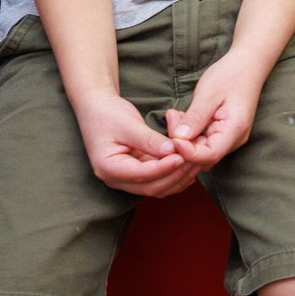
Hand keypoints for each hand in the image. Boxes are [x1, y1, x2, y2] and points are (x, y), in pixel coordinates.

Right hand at [73, 88, 200, 197]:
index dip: (164, 168)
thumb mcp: (128, 124)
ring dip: (178, 177)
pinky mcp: (138, 172)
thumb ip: (149, 140)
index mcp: (108, 168)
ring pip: (158, 187)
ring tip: (197, 161)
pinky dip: (175, 174)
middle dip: (175, 175)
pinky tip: (189, 164)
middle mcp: (117, 179)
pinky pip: (159, 180)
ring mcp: (127, 178)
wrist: (97, 107)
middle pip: (151, 187)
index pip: (141, 175)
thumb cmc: (108, 113)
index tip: (182, 156)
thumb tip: (173, 151)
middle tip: (195, 160)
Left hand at [161, 48, 271, 170]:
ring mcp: (230, 138)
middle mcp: (235, 139)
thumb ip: (195, 117)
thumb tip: (178, 139)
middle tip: (172, 117)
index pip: (209, 155)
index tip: (172, 137)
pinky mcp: (223, 133)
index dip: (188, 152)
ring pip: (201, 150)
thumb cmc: (230, 75)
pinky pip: (203, 142)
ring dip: (185, 138)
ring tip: (175, 114)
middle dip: (183, 144)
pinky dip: (190, 133)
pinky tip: (182, 116)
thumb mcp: (209, 93)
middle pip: (204, 156)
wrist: (248, 64)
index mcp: (235, 130)